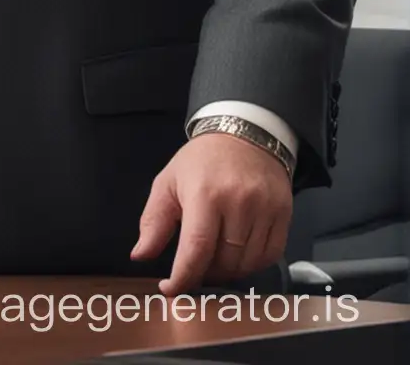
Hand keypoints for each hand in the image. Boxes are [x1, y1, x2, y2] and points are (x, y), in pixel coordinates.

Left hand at [131, 132, 292, 293]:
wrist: (244, 136)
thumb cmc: (201, 161)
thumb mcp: (167, 182)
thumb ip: (153, 221)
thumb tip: (141, 254)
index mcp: (204, 194)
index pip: (197, 247)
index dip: (184, 276)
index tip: (171, 289)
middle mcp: (239, 203)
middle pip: (224, 260)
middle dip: (205, 273)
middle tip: (193, 268)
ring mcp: (265, 209)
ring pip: (248, 262)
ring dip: (228, 271)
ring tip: (214, 260)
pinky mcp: (284, 214)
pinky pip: (271, 255)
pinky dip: (252, 264)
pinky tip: (238, 256)